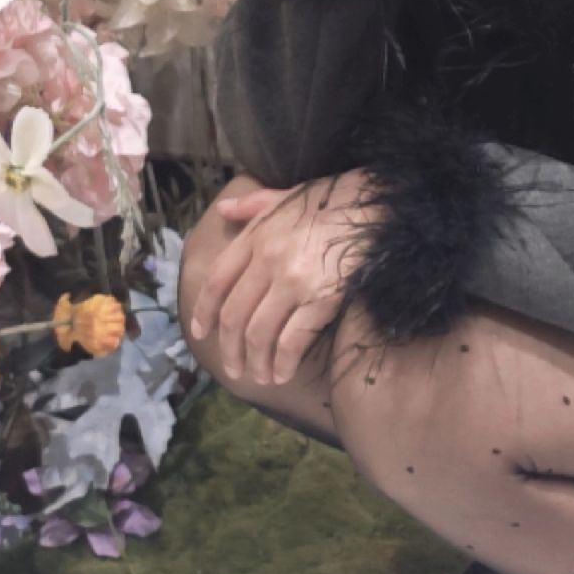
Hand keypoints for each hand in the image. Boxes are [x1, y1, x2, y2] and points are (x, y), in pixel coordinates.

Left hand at [189, 171, 376, 388]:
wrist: (372, 207)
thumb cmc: (330, 201)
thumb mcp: (284, 195)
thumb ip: (251, 204)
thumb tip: (222, 209)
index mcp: (256, 237)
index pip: (217, 281)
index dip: (204, 311)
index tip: (201, 333)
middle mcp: (268, 261)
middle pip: (235, 315)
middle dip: (230, 349)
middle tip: (234, 370)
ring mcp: (293, 282)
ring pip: (259, 334)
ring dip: (255, 363)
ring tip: (259, 377)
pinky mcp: (319, 300)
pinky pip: (292, 341)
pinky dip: (282, 363)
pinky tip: (282, 374)